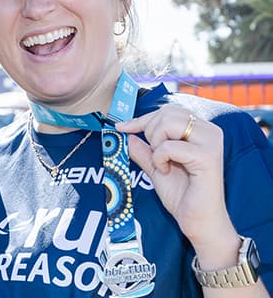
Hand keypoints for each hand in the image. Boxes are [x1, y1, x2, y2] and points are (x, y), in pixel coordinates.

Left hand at [116, 106, 237, 252]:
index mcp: (201, 130)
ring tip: (163, 162)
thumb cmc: (182, 195)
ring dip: (156, 144)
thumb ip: (143, 149)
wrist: (198, 221)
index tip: (122, 127)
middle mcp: (210, 131)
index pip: (168, 111)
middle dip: (150, 132)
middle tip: (156, 156)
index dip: (142, 119)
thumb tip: (124, 132)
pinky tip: (168, 171)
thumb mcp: (156, 166)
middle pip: (166, 113)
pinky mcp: (208, 156)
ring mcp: (211, 142)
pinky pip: (169, 146)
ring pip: (168, 123)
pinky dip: (160, 158)